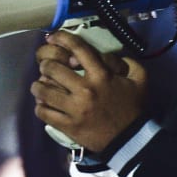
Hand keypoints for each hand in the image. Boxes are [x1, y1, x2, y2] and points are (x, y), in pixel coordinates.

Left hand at [30, 29, 146, 151]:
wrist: (130, 139)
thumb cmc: (133, 107)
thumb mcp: (138, 78)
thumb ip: (123, 62)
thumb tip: (102, 54)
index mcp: (101, 75)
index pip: (78, 49)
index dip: (62, 38)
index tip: (53, 36)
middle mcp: (84, 89)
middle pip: (53, 68)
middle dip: (46, 64)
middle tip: (46, 66)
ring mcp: (74, 109)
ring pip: (44, 91)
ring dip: (38, 86)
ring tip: (39, 85)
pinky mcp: (68, 125)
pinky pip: (44, 112)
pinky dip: (40, 106)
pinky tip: (42, 104)